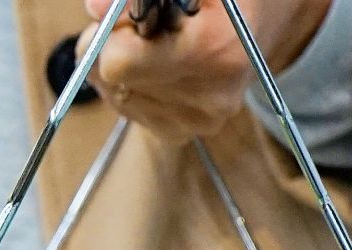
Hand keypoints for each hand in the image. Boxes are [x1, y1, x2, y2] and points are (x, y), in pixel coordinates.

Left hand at [81, 0, 332, 141]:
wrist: (257, 27)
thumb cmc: (225, 0)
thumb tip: (93, 7)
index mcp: (214, 49)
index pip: (120, 62)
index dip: (113, 34)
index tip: (129, 16)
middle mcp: (208, 96)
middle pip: (110, 80)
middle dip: (112, 48)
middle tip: (143, 29)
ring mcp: (195, 122)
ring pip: (113, 94)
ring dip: (120, 67)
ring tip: (156, 47)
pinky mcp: (181, 134)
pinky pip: (127, 108)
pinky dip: (131, 85)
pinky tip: (158, 68)